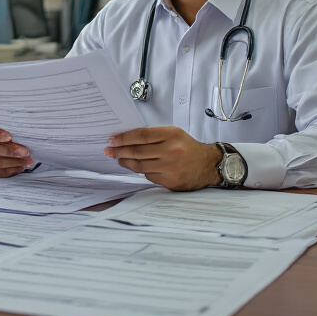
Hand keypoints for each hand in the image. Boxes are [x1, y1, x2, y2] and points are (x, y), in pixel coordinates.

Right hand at [0, 119, 32, 177]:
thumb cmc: (4, 129)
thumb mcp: (5, 124)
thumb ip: (9, 127)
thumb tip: (23, 135)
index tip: (10, 137)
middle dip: (8, 151)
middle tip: (25, 152)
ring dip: (11, 162)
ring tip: (26, 161)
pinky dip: (9, 171)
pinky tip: (20, 167)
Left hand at [104, 127, 219, 190]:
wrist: (207, 165)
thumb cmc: (187, 148)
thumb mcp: (174, 134)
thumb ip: (154, 136)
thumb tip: (127, 139)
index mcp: (172, 135)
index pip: (141, 135)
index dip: (124, 138)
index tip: (112, 139)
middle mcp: (171, 151)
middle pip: (137, 151)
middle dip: (119, 151)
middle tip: (109, 150)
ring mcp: (170, 167)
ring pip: (140, 166)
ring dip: (126, 162)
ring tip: (119, 158)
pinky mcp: (170, 181)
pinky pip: (148, 176)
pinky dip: (142, 171)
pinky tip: (139, 167)